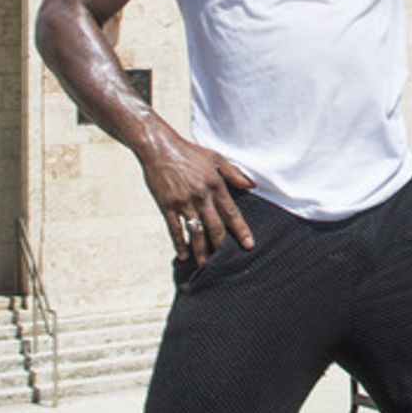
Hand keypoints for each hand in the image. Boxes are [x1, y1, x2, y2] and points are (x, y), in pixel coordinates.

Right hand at [139, 133, 254, 265]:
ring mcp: (183, 202)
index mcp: (215, 185)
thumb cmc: (189, 153)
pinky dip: (179, 243)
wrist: (160, 148)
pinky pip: (174, 229)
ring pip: (195, 232)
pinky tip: (183, 254)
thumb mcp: (215, 158)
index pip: (231, 212)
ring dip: (201, 250)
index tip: (248, 244)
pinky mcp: (166, 205)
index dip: (241, 230)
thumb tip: (251, 186)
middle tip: (225, 260)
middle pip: (214, 227)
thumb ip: (234, 173)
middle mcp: (201, 196)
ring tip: (205, 264)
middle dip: (221, 245)